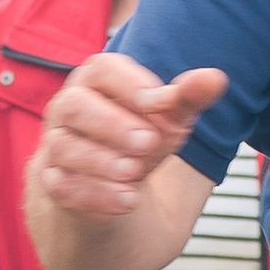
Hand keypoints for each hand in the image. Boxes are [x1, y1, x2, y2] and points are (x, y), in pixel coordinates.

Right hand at [35, 50, 229, 222]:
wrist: (116, 187)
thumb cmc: (141, 138)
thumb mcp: (170, 119)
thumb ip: (189, 97)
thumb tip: (215, 78)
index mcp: (96, 82)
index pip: (102, 69)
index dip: (129, 83)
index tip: (157, 103)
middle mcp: (68, 109)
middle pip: (74, 106)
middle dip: (111, 124)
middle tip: (147, 142)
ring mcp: (56, 146)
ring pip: (65, 147)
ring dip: (101, 161)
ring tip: (134, 172)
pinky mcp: (54, 182)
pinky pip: (63, 186)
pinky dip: (96, 195)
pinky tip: (128, 200)